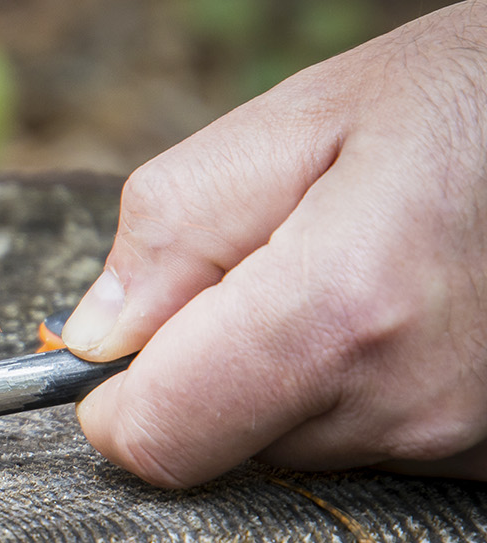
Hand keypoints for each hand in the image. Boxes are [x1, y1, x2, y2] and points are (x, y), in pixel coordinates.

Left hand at [63, 0, 486, 484]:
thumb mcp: (301, 118)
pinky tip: (421, 306)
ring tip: (371, 268)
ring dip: (297, 373)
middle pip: (225, 443)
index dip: (118, 396)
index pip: (158, 440)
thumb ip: (173, 230)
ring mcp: (464, 441)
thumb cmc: (472, 97)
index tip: (135, 340)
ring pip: (301, 445)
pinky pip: (381, 443)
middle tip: (279, 261)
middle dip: (213, 366)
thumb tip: (93, 336)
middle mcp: (405, 405)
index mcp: (336, 316)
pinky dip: (368, 387)